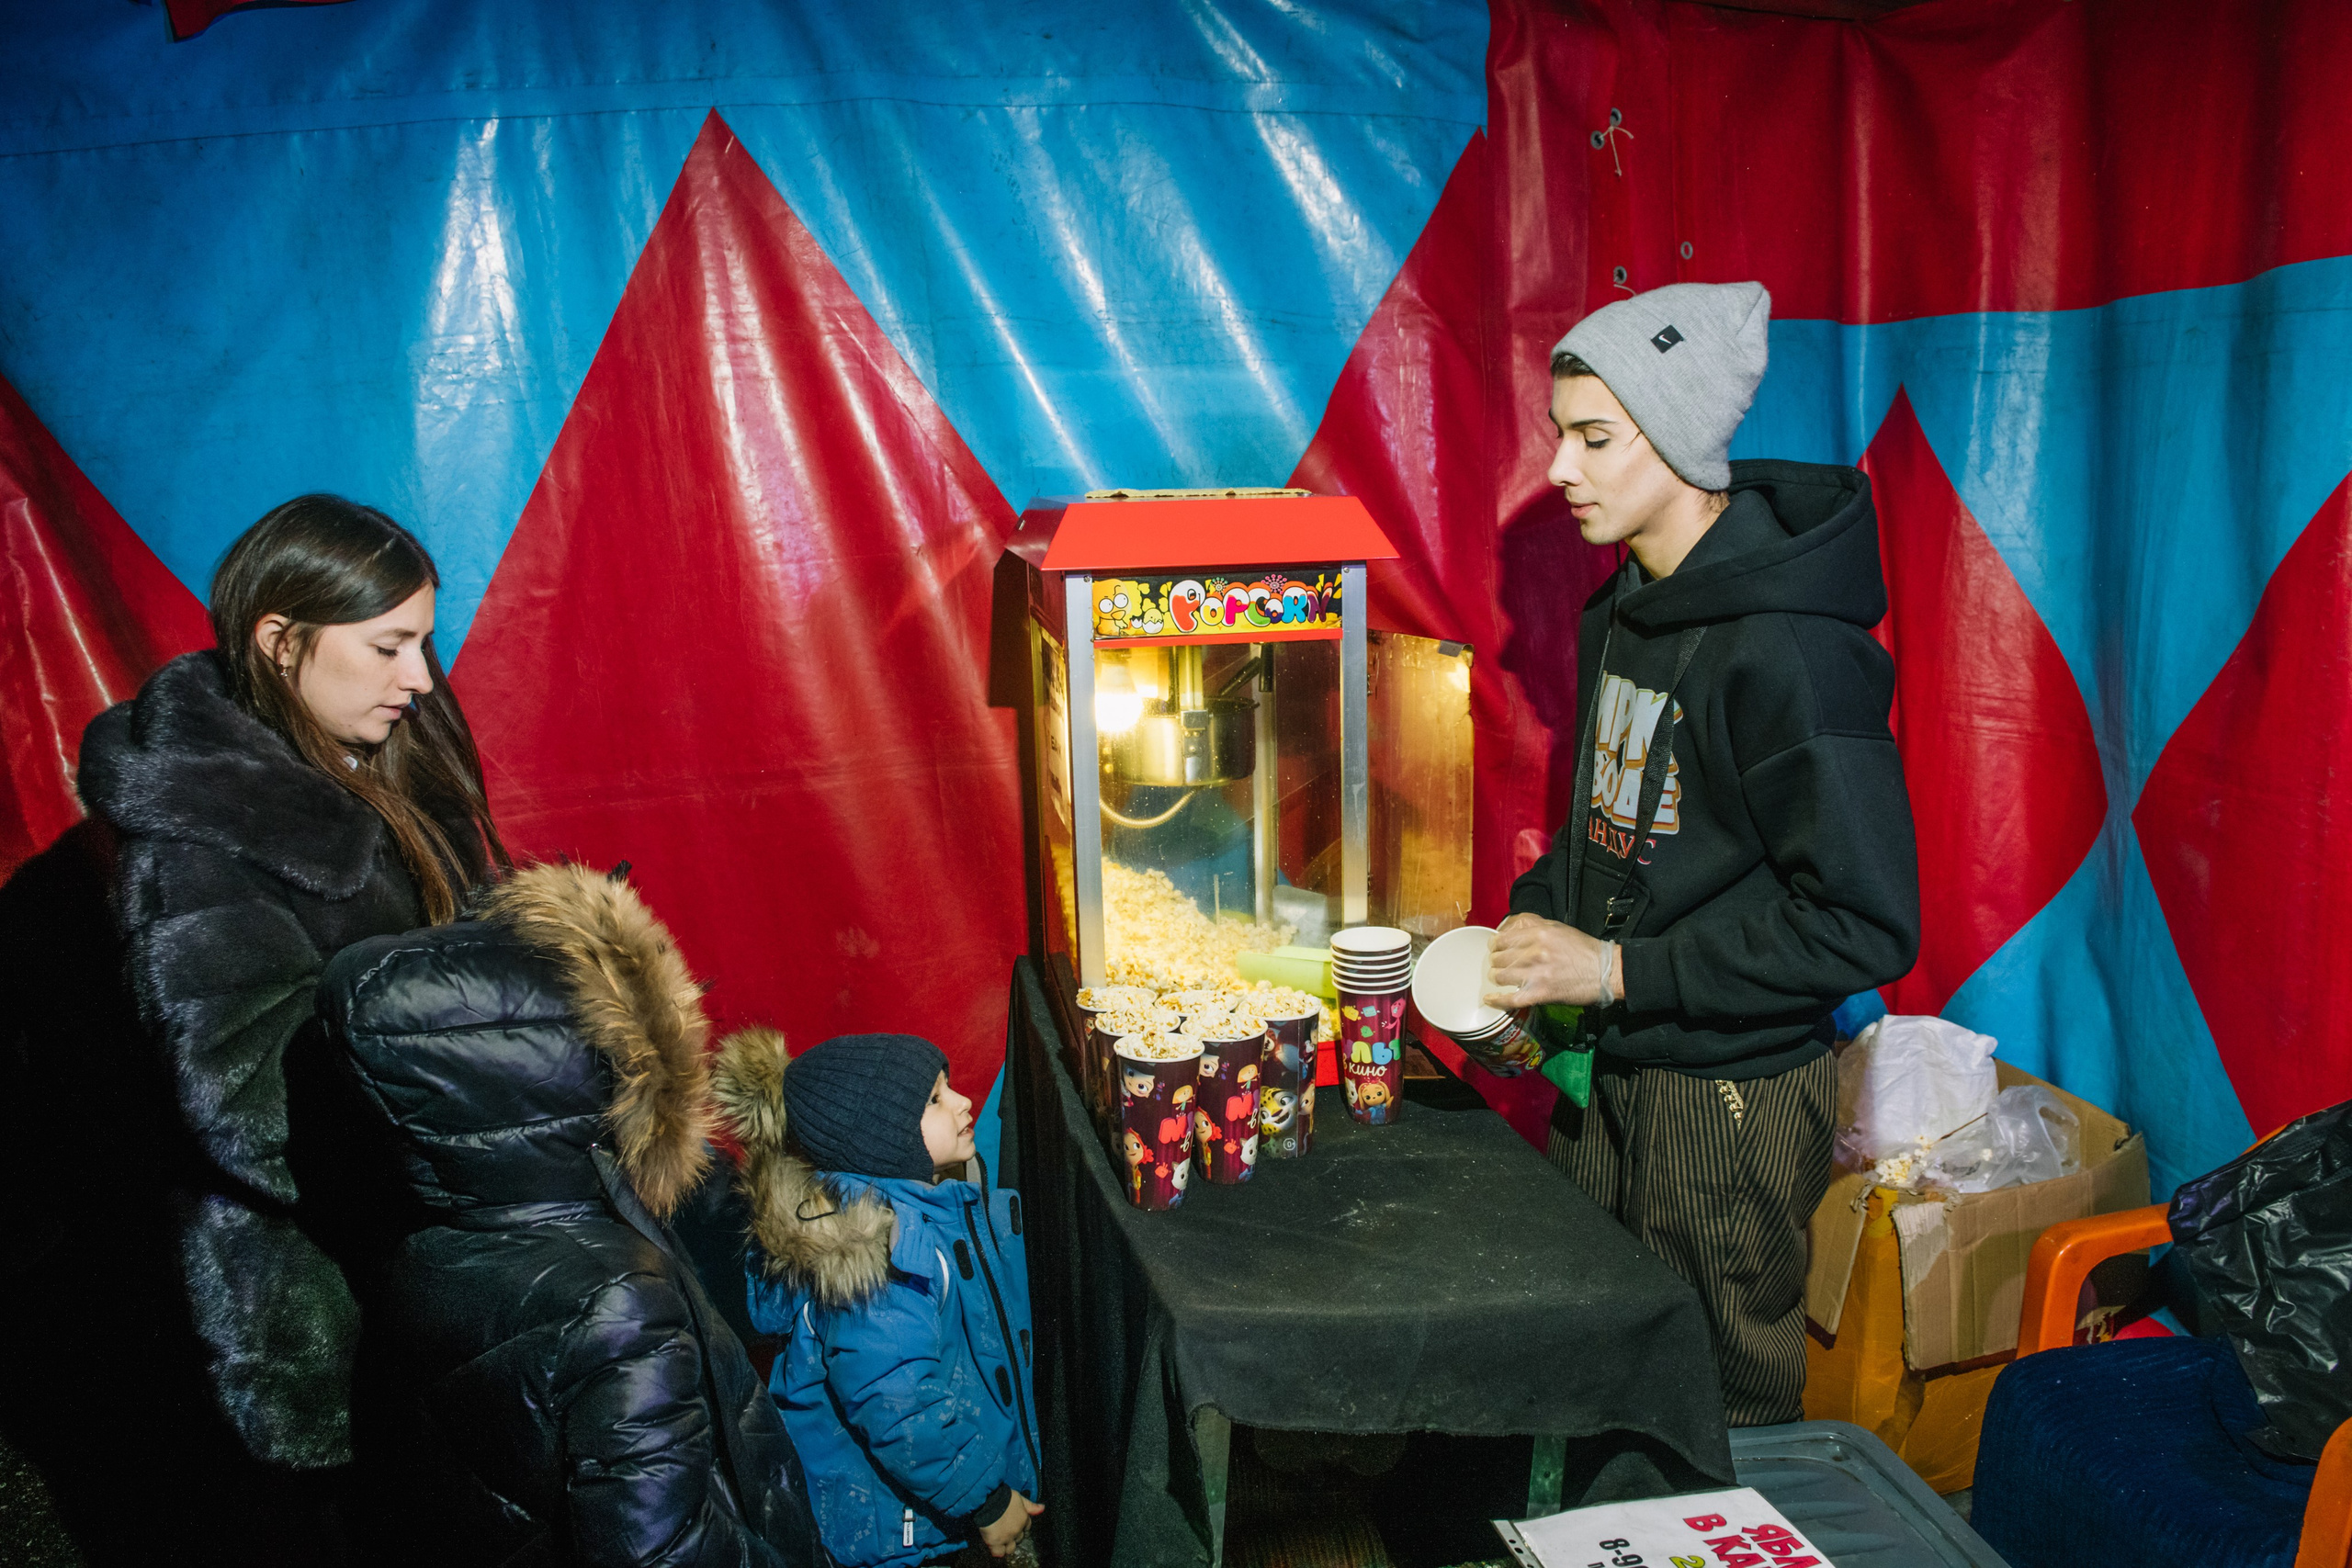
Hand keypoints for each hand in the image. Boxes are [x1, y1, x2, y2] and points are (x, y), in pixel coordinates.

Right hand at [981, 1491, 1044, 1556]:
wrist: (990, 1501)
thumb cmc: (1003, 1497)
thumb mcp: (1019, 1498)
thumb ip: (1030, 1505)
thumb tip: (1042, 1508)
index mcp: (1023, 1519)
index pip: (1027, 1527)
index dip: (1021, 1527)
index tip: (1015, 1525)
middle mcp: (1017, 1530)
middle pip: (1019, 1538)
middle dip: (1014, 1536)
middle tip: (1006, 1531)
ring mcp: (1007, 1537)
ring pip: (1011, 1548)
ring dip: (1007, 1546)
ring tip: (1000, 1541)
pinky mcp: (995, 1542)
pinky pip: (999, 1553)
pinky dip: (997, 1551)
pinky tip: (994, 1546)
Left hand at [1483, 913, 1623, 1008]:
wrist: (1605, 971)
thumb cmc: (1584, 950)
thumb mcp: (1557, 928)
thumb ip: (1533, 925)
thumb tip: (1508, 928)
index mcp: (1539, 933)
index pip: (1501, 939)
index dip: (1495, 945)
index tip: (1496, 949)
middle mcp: (1535, 952)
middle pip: (1498, 958)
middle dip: (1496, 962)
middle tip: (1500, 965)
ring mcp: (1537, 974)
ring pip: (1500, 976)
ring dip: (1497, 978)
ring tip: (1501, 979)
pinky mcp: (1541, 993)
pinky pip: (1511, 999)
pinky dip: (1497, 1000)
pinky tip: (1490, 999)